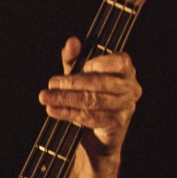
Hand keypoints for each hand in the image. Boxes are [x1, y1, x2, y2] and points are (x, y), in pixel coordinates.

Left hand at [38, 36, 141, 166]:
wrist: (100, 135)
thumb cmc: (92, 97)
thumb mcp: (81, 75)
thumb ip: (75, 58)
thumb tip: (71, 42)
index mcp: (126, 71)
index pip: (121, 62)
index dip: (102, 63)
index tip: (84, 65)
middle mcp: (130, 88)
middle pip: (100, 83)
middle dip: (73, 83)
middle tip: (52, 83)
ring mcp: (125, 107)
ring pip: (92, 101)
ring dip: (66, 98)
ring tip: (46, 97)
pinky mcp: (116, 124)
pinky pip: (89, 117)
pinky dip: (68, 113)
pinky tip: (53, 110)